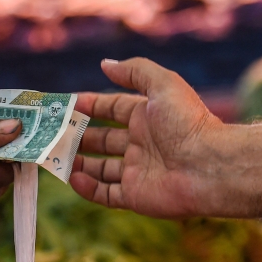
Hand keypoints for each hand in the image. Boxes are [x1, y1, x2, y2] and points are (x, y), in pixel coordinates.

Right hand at [70, 58, 261, 219]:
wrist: (209, 167)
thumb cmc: (187, 122)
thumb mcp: (162, 84)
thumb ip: (134, 71)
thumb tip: (105, 64)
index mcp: (147, 117)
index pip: (112, 109)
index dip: (90, 105)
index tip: (65, 105)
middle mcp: (141, 144)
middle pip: (102, 140)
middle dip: (78, 136)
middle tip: (52, 133)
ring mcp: (137, 171)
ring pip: (100, 168)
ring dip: (77, 162)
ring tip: (54, 157)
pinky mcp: (135, 196)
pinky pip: (105, 194)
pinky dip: (87, 187)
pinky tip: (72, 177)